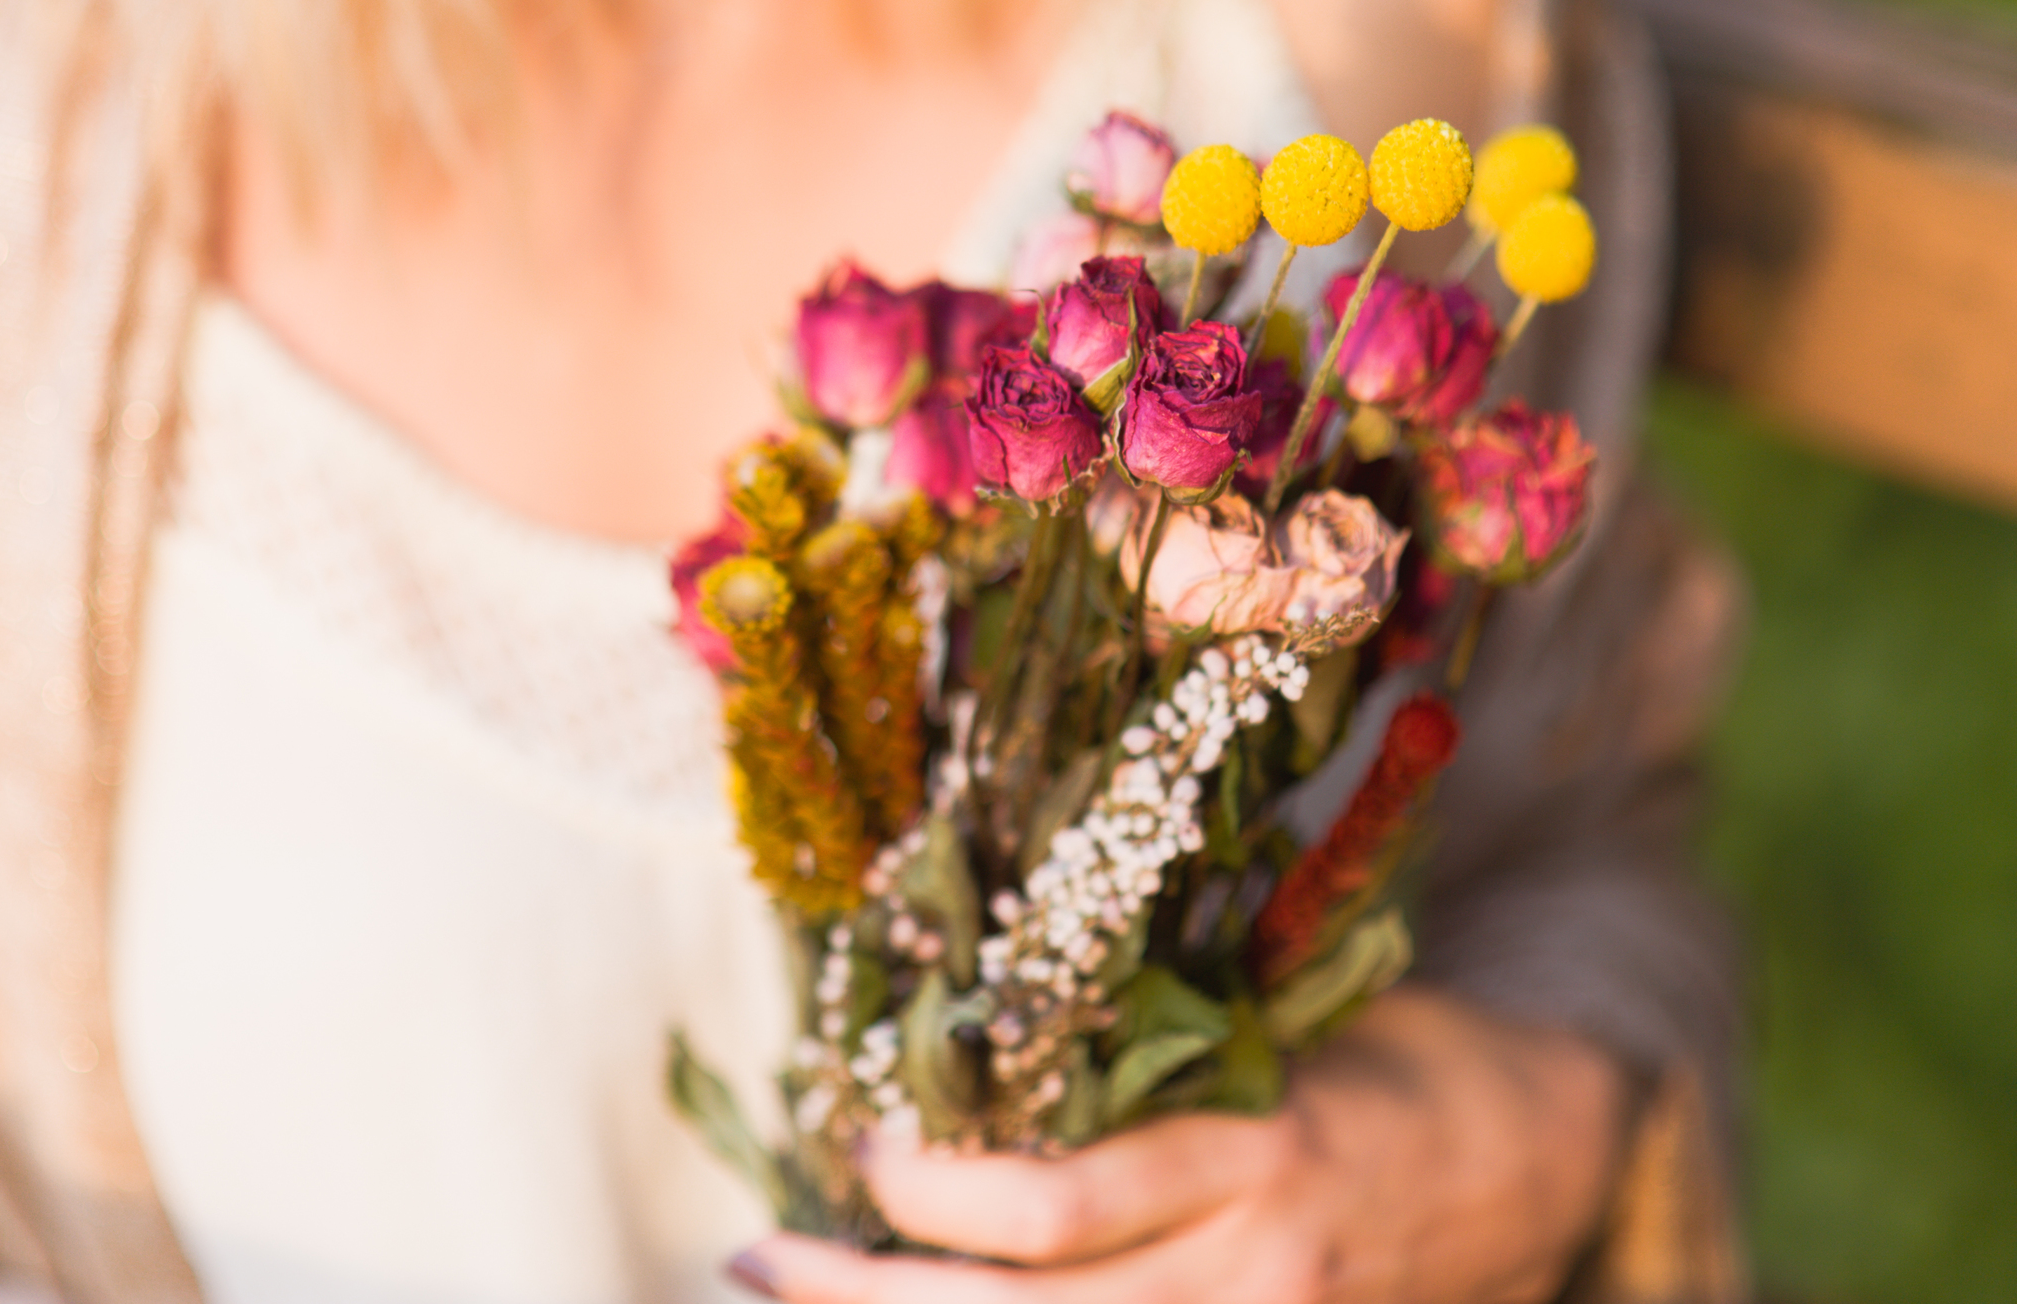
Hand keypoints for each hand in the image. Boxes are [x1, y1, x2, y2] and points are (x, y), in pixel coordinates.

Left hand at [729, 988, 1627, 1303]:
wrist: (1545, 1152)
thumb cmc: (1388, 1051)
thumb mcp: (1283, 1022)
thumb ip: (1154, 1058)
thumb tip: (973, 1036)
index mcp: (1256, 1151)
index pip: (1061, 1207)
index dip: (935, 1196)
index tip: (861, 1147)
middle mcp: (1254, 1267)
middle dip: (872, 1297)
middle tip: (755, 1256)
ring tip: (795, 1291)